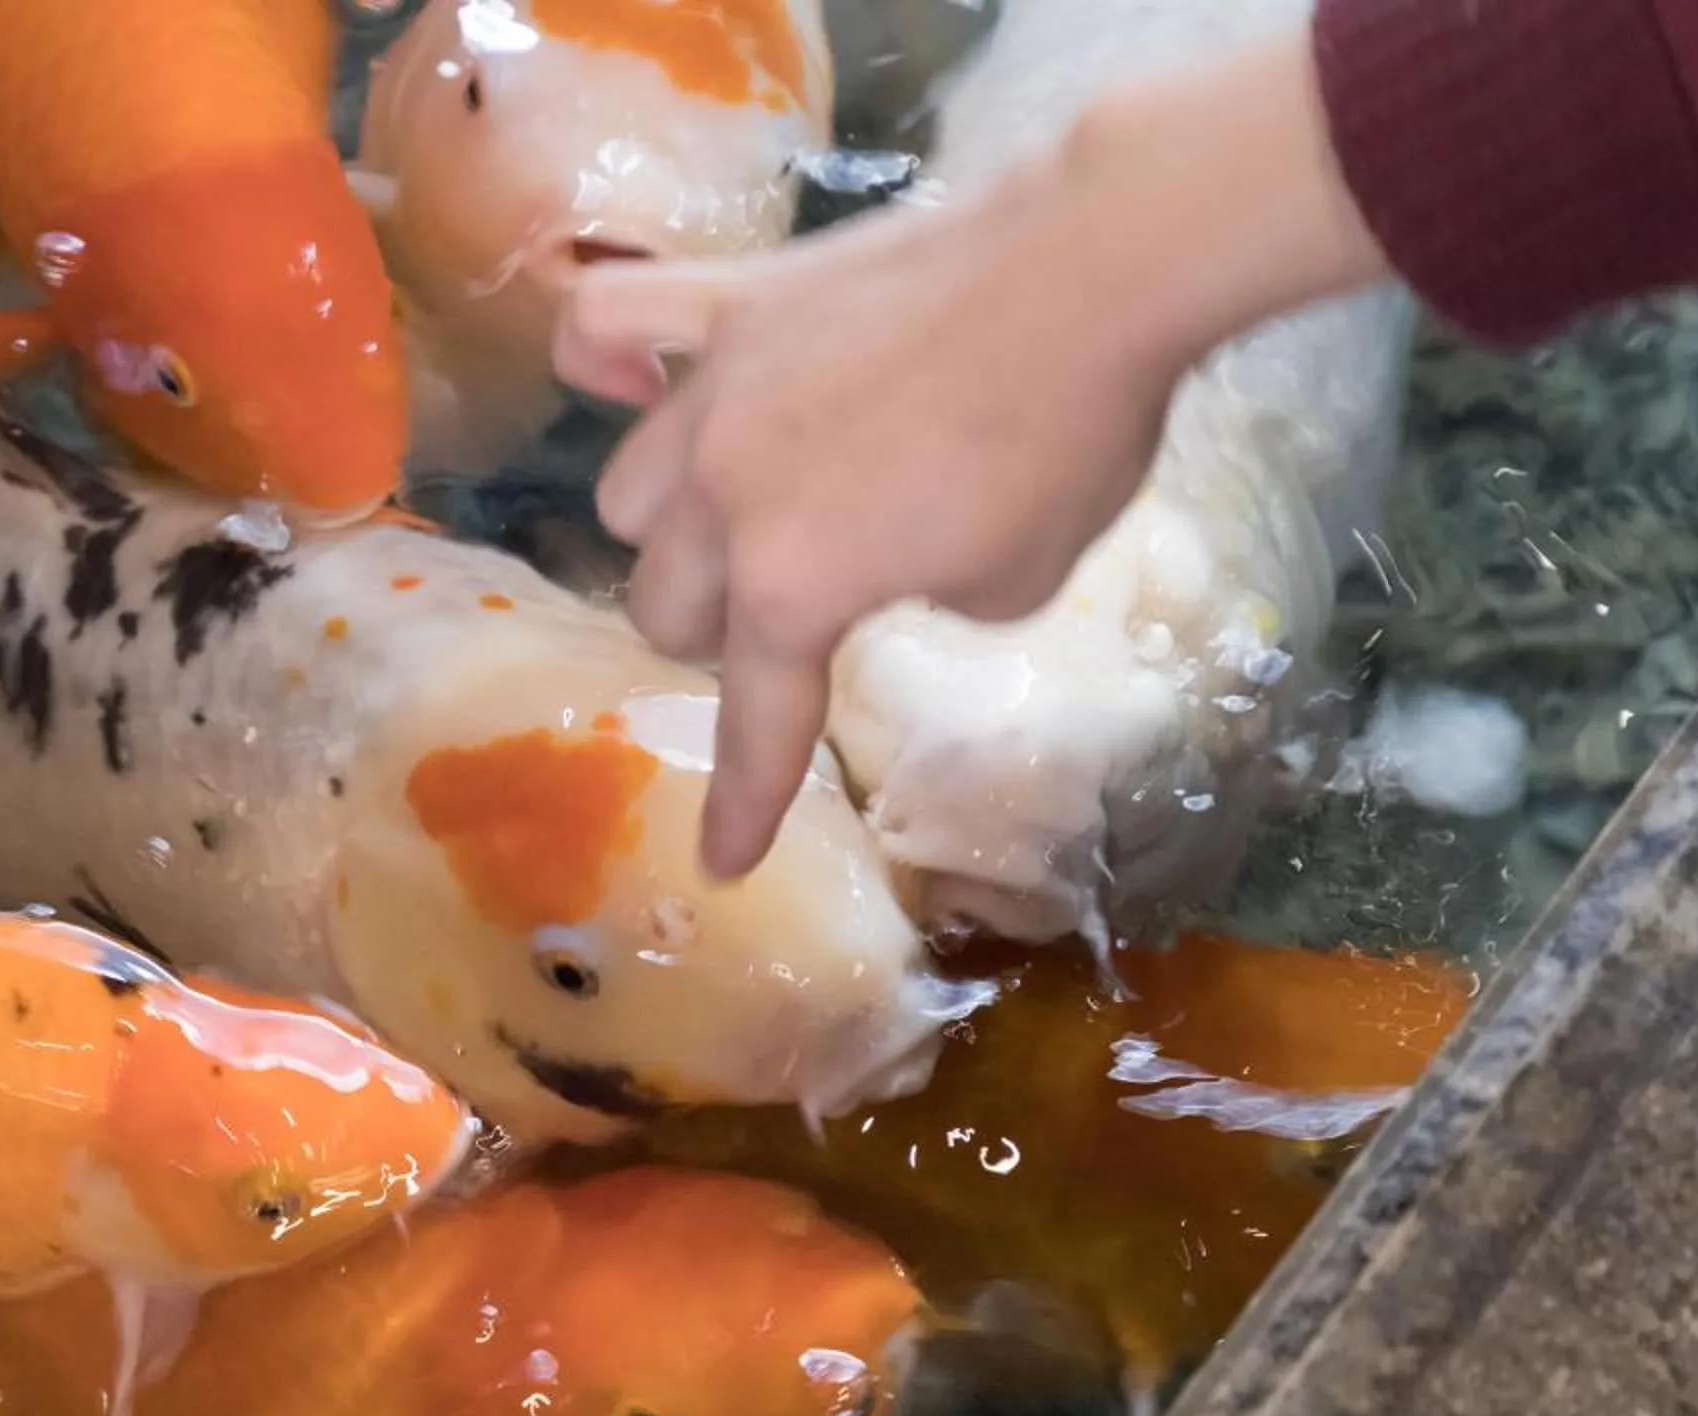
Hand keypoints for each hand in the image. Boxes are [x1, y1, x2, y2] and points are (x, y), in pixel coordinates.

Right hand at [553, 31, 1388, 880]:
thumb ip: (918, 592)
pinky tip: (635, 381)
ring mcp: (711, 391)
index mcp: (794, 587)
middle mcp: (725, 499)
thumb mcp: (1014, 578)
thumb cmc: (1070, 440)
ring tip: (731, 512)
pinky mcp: (730, 302)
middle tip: (781, 620)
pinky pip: (609, 328)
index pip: (756, 723)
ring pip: (627, 492)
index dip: (743, 802)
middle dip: (716, 635)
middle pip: (663, 605)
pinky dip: (609, 362)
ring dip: (672, 528)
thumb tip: (888, 557)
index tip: (721, 864)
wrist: (1088, 270)